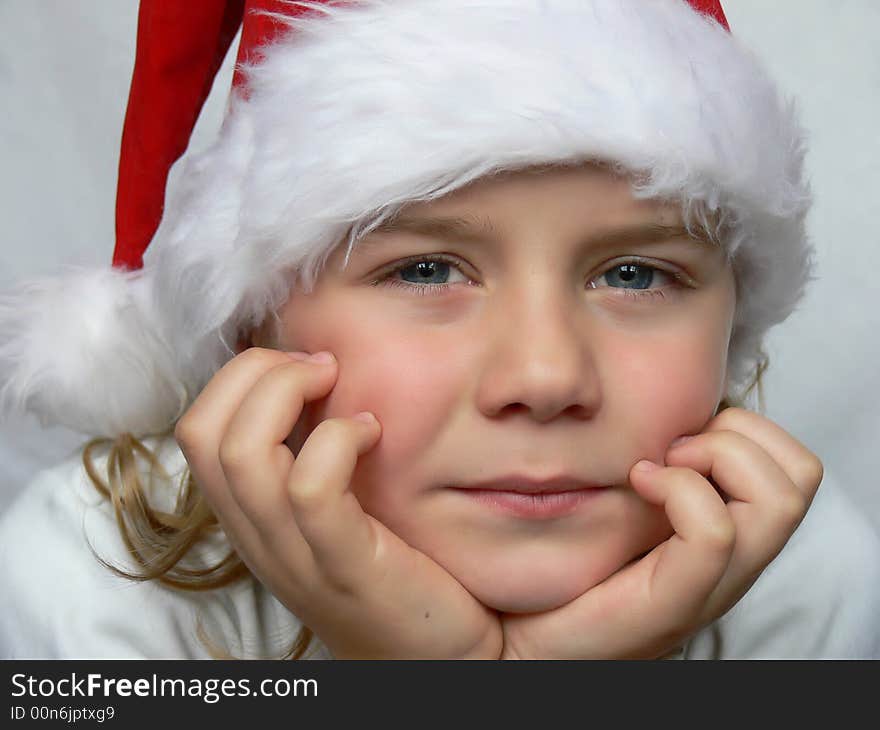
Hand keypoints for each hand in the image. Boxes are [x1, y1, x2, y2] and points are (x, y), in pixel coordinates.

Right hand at [175, 347, 501, 658]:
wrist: (438, 660)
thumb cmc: (394, 574)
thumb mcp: (337, 516)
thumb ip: (314, 462)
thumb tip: (321, 379)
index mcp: (252, 520)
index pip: (196, 431)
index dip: (239, 378)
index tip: (303, 364)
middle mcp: (259, 538)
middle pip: (204, 432)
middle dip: (256, 371)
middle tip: (319, 365)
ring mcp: (297, 557)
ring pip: (243, 453)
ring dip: (289, 392)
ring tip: (338, 385)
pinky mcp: (345, 568)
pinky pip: (310, 489)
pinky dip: (337, 440)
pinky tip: (372, 432)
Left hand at [500, 407, 822, 658]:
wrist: (521, 639)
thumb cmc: (563, 565)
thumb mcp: (617, 502)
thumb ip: (649, 466)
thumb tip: (660, 414)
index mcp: (725, 537)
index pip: (791, 467)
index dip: (744, 428)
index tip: (679, 433)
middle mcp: (731, 564)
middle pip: (799, 477)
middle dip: (738, 434)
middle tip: (673, 448)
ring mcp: (708, 588)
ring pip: (778, 501)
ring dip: (717, 455)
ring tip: (657, 466)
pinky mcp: (670, 606)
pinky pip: (715, 534)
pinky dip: (681, 489)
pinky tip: (636, 483)